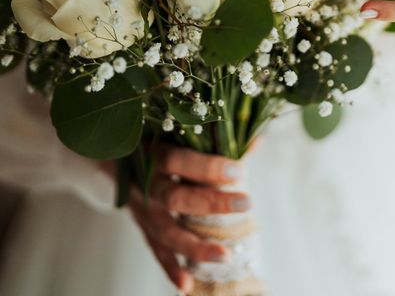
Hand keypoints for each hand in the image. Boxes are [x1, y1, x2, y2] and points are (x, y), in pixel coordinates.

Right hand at [128, 145, 248, 292]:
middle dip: (211, 202)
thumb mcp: (178, 136)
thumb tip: (256, 141)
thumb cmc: (158, 142)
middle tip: (247, 202)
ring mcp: (141, 209)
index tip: (240, 171)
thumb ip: (216, 140)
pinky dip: (171, 268)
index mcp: (152, 153)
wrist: (115, 157)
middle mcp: (144, 183)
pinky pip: (156, 250)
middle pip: (174, 197)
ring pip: (165, 231)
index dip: (207, 167)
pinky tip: (187, 285)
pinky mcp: (142, 227)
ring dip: (195, 246)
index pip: (177, 160)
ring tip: (225, 256)